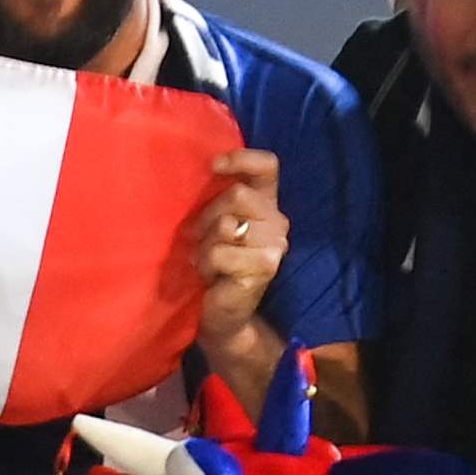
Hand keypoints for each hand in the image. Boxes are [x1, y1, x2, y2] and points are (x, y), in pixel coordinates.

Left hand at [184, 147, 287, 358]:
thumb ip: (216, 199)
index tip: (213, 167)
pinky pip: (220, 252)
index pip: (267, 167)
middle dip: (208, 216)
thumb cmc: (213, 266)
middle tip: (198, 238)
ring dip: (205, 244)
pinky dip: (206, 264)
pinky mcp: (265, 267)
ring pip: (227, 224)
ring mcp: (275, 245)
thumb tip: (202, 172)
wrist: (222, 315)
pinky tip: (211, 276)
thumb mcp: (212, 226)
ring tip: (207, 261)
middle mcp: (277, 222)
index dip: (242, 159)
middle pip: (238, 195)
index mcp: (266, 204)